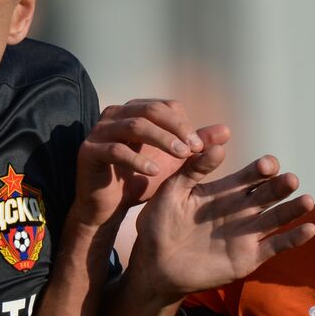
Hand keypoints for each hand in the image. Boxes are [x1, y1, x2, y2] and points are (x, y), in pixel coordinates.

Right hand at [74, 99, 208, 225]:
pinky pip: (116, 150)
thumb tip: (226, 131)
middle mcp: (115, 115)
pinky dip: (138, 160)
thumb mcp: (171, 164)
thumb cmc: (137, 181)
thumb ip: (194, 147)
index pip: (165, 107)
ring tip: (181, 157)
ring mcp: (99, 131)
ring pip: (135, 126)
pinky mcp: (88, 151)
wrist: (105, 208)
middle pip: (152, 110)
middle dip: (177, 128)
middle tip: (195, 149)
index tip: (200, 146)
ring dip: (162, 140)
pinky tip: (154, 172)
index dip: (185, 124)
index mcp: (134, 112)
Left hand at [129, 149, 314, 298]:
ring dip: (293, 209)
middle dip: (279, 186)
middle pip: (268, 194)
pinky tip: (309, 228)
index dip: (260, 169)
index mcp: (223, 192)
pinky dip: (293, 238)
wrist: (152, 266)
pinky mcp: (247, 258)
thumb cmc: (157, 227)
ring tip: (306, 200)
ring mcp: (246, 234)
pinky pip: (275, 246)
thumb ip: (193, 169)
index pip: (250, 176)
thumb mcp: (172, 192)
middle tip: (288, 179)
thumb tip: (219, 146)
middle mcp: (240, 211)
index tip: (266, 165)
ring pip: (277, 218)